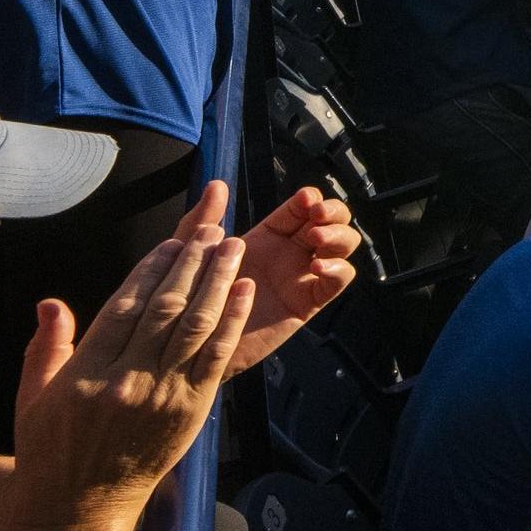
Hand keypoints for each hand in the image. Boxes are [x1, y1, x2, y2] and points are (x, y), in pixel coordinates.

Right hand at [5, 230, 255, 530]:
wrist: (80, 504)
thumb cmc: (52, 448)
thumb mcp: (33, 395)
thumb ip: (45, 347)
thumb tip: (50, 304)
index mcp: (85, 371)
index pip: (125, 306)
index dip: (151, 269)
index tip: (171, 242)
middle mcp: (126, 380)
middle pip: (165, 308)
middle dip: (191, 264)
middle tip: (211, 231)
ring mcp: (162, 396)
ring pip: (195, 326)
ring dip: (218, 282)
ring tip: (233, 248)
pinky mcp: (190, 411)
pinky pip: (215, 357)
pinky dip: (232, 321)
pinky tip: (244, 292)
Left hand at [190, 182, 357, 366]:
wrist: (192, 346)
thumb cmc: (188, 300)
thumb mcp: (190, 254)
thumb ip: (203, 220)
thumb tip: (216, 183)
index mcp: (268, 236)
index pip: (302, 208)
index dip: (310, 199)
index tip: (305, 199)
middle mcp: (290, 254)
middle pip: (331, 222)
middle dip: (333, 212)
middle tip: (317, 217)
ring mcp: (302, 278)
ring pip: (342, 247)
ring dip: (338, 237)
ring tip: (317, 240)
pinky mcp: (308, 303)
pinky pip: (337, 282)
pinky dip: (338, 269)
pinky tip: (319, 267)